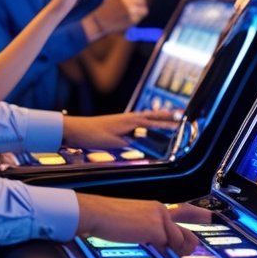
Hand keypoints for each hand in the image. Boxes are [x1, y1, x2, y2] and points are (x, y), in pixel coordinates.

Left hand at [63, 110, 179, 148]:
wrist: (76, 129)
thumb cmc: (93, 135)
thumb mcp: (113, 143)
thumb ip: (130, 143)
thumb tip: (143, 144)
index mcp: (129, 122)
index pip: (153, 123)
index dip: (166, 125)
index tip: (179, 125)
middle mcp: (128, 118)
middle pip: (151, 116)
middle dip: (166, 116)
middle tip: (180, 114)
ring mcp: (123, 119)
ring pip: (145, 117)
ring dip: (157, 116)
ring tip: (168, 116)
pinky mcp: (118, 123)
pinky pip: (138, 120)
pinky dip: (147, 120)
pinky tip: (146, 124)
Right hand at [75, 193, 211, 255]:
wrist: (98, 213)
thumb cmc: (110, 218)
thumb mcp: (134, 222)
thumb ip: (150, 230)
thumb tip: (161, 243)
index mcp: (156, 207)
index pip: (183, 211)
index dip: (199, 215)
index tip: (209, 218)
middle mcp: (160, 210)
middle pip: (183, 232)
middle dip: (185, 245)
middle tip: (184, 252)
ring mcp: (159, 219)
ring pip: (175, 240)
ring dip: (167, 248)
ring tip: (152, 245)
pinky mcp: (154, 229)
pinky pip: (164, 245)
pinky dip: (158, 248)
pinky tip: (144, 242)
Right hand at [87, 0, 147, 37]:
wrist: (99, 21)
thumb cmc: (105, 9)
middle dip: (138, 3)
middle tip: (134, 9)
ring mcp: (130, 6)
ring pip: (144, 5)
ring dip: (140, 9)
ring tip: (134, 14)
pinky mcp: (133, 16)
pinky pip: (143, 13)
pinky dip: (140, 16)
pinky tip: (133, 18)